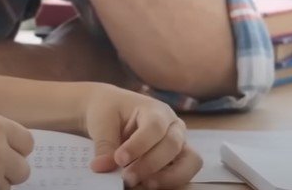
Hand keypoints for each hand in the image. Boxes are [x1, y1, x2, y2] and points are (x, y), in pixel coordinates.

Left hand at [84, 85, 202, 188]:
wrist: (112, 110)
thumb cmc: (109, 110)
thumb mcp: (101, 121)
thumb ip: (104, 144)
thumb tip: (102, 167)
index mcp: (155, 109)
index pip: (154, 127)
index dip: (139, 145)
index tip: (119, 159)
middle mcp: (172, 125)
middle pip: (173, 145)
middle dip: (150, 164)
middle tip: (127, 178)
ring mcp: (179, 143)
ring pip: (190, 162)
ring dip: (168, 177)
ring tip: (142, 184)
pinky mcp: (178, 160)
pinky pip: (184, 174)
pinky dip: (169, 182)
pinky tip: (146, 184)